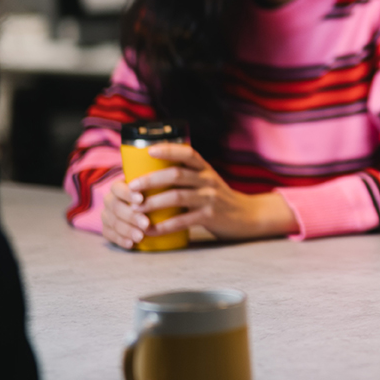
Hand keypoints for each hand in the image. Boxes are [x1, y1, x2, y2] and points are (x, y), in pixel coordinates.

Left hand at [101, 143, 297, 248]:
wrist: (247, 216)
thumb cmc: (220, 198)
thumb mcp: (208, 181)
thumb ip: (188, 176)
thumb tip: (152, 173)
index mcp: (206, 169)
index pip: (187, 152)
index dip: (169, 149)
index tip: (149, 150)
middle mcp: (208, 180)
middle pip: (176, 174)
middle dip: (151, 180)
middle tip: (132, 187)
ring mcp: (210, 199)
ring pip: (177, 197)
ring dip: (153, 202)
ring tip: (136, 208)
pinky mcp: (210, 217)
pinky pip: (182, 221)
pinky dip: (163, 226)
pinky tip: (150, 230)